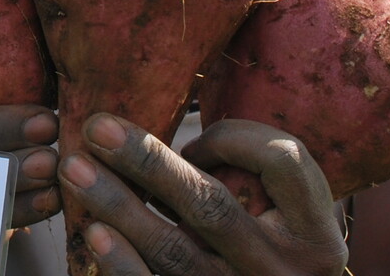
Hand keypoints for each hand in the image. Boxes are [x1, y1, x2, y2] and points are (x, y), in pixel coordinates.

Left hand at [61, 114, 347, 275]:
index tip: (195, 139)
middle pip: (212, 207)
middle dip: (148, 163)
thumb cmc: (276, 242)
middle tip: (97, 127)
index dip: (234, 138)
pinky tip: (94, 232)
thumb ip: (254, 172)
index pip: (282, 163)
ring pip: (174, 251)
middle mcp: (284, 270)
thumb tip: (168, 134)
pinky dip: (123, 263)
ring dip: (118, 206)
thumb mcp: (291, 209)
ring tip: (74, 170)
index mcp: (316, 233)